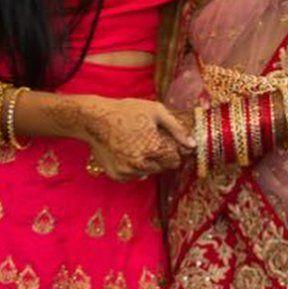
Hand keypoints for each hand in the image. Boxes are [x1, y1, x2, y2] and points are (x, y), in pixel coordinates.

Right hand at [73, 96, 192, 180]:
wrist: (95, 119)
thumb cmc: (127, 111)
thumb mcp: (156, 112)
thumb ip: (176, 129)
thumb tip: (192, 144)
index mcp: (153, 150)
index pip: (175, 161)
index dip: (174, 150)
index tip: (168, 141)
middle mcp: (141, 165)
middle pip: (163, 168)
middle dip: (161, 156)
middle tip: (150, 140)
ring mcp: (127, 172)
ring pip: (148, 172)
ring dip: (148, 162)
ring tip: (138, 143)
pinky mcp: (116, 176)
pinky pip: (133, 176)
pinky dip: (134, 167)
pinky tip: (128, 151)